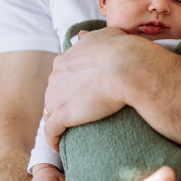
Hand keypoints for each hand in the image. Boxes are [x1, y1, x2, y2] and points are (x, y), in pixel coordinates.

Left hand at [44, 27, 146, 151]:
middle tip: (76, 112)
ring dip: (56, 120)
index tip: (78, 92)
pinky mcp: (63, 115)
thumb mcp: (105, 35)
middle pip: (52, 92)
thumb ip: (91, 36)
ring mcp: (57, 95)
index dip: (69, 84)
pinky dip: (52, 139)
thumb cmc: (124, 51)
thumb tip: (82, 35)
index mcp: (66, 58)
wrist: (131, 68)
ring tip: (68, 131)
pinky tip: (58, 145)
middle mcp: (57, 75)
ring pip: (50, 111)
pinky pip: (51, 131)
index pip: (61, 75)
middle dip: (61, 101)